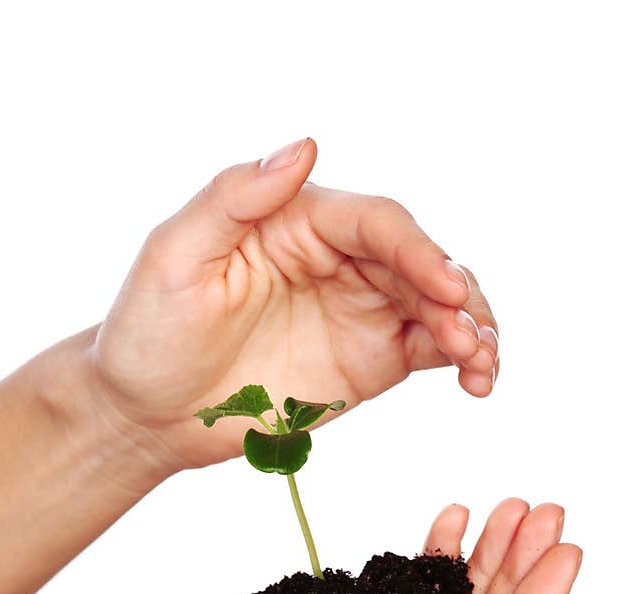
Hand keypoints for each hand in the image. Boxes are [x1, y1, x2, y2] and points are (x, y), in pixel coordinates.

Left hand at [92, 137, 499, 469]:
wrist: (144, 413)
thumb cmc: (148, 331)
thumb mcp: (174, 257)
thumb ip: (234, 199)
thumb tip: (303, 147)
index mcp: (294, 222)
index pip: (374, 222)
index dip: (417, 250)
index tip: (444, 286)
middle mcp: (335, 260)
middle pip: (418, 261)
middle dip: (455, 294)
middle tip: (469, 335)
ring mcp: (355, 310)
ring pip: (435, 304)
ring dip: (470, 327)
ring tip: (481, 364)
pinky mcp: (366, 360)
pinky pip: (427, 348)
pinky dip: (460, 359)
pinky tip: (475, 378)